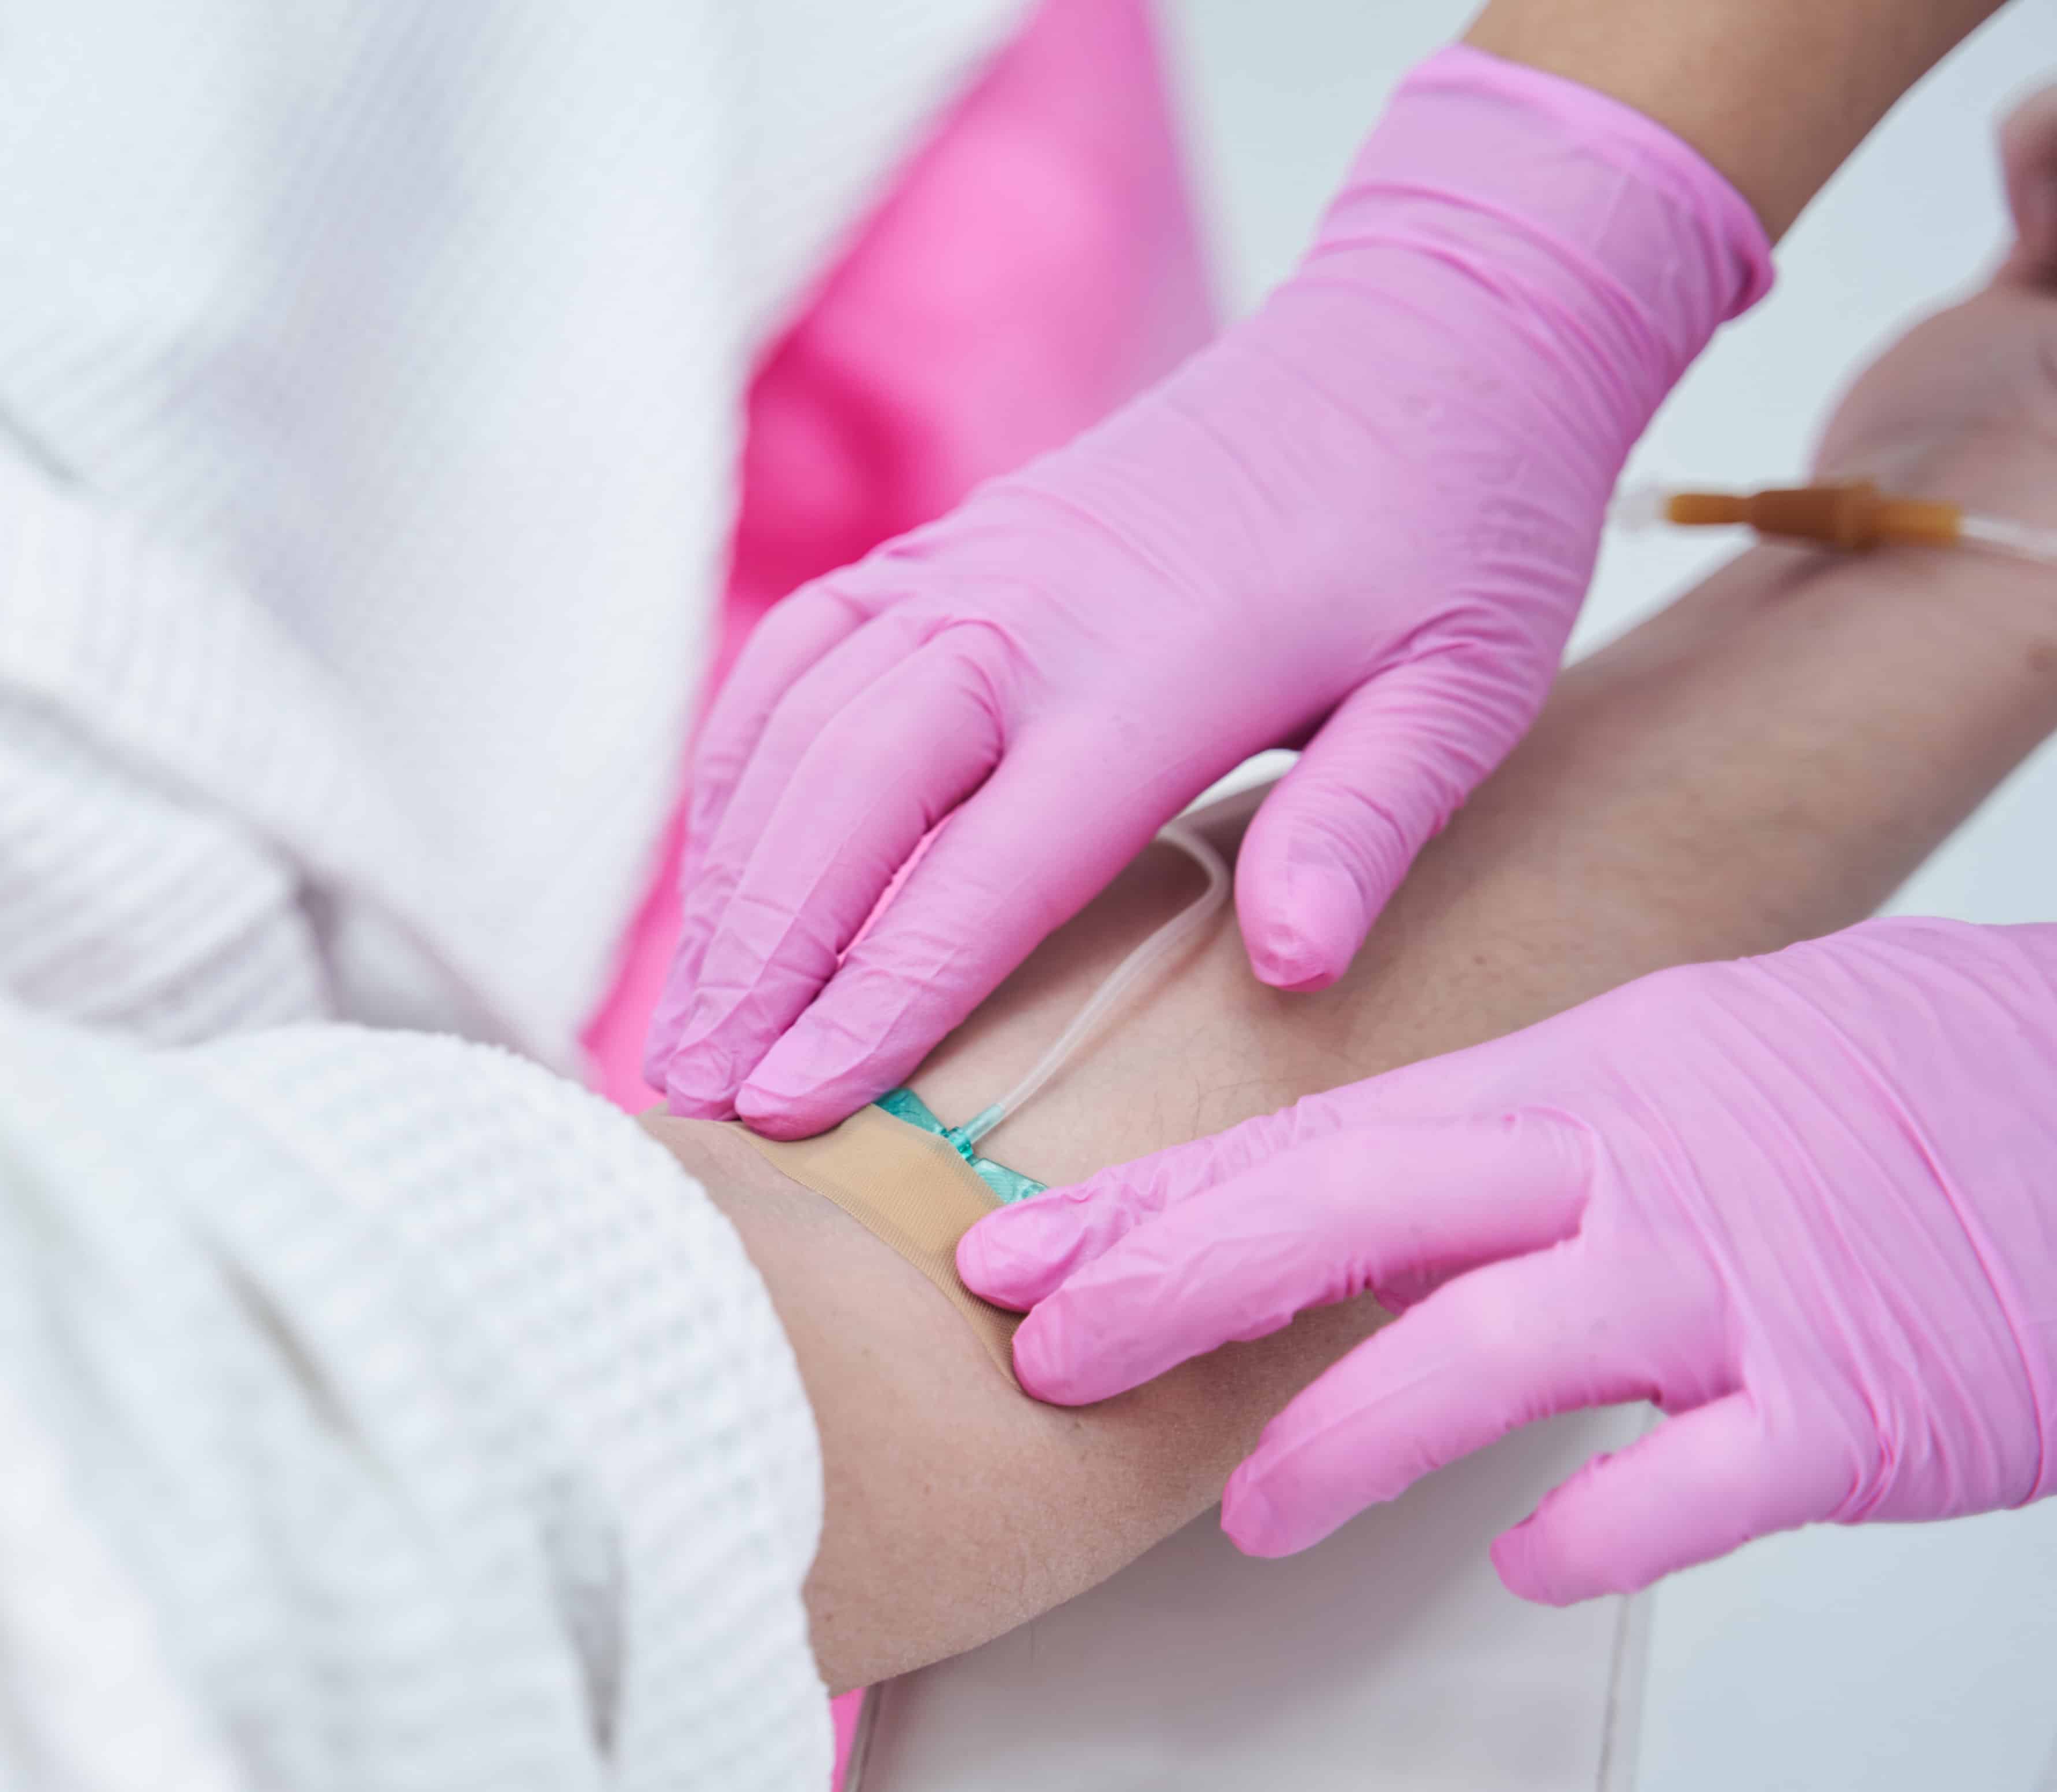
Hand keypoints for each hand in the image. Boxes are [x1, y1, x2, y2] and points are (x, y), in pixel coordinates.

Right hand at [648, 45, 1766, 1135]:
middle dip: (754, 963)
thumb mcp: (1467, 685)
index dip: (874, 1004)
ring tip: (682, 1023)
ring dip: (725, 886)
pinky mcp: (945, 546)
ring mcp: (965, 565)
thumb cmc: (1461, 525)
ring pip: (791, 735)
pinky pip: (796, 660)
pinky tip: (717, 872)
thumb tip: (1291, 967)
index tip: (793, 1107)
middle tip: (692, 1096)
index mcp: (1148, 670)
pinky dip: (735, 770)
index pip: (974, 874)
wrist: (1431, 326)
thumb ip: (1367, 824)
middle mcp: (1021, 611)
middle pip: (839, 808)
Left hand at [956, 923, 2056, 1604]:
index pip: (1321, 1139)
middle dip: (1185, 1277)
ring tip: (1248, 1514)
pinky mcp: (1857, 1397)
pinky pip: (1704, 1476)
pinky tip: (1524, 1559)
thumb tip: (1310, 1212)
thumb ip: (1491, 1151)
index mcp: (1577, 1084)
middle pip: (1367, 1203)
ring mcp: (1745, 1281)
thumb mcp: (1663, 1075)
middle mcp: (1636, 1164)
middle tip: (1047, 1356)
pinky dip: (1603, 1524)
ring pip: (1504, 1341)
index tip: (1009, 1253)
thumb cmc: (1877, 1098)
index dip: (1156, 1202)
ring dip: (1349, 1431)